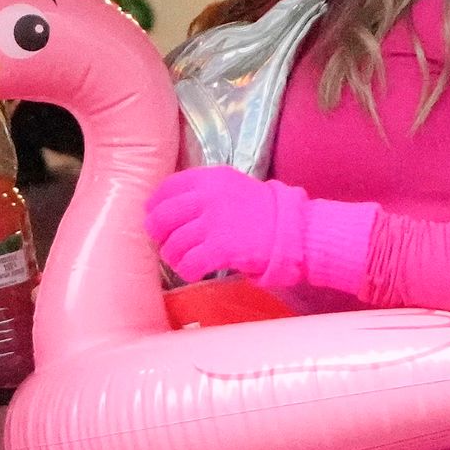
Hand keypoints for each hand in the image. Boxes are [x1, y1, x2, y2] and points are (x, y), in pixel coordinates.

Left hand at [145, 165, 377, 296]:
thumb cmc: (261, 212)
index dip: (155, 208)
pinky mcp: (221, 248)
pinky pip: (188, 264)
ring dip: (175, 258)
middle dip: (159, 236)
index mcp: (210, 178)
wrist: (294, 230)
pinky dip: (188, 271)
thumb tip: (164, 207)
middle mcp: (208, 196)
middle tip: (168, 244)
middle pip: (161, 218)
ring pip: (172, 245)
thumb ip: (201, 192)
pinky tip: (196, 271)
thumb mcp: (231, 187)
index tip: (157, 220)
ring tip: (186, 261)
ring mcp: (214, 222)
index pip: (166, 189)